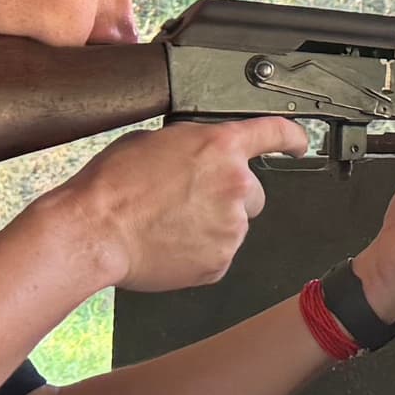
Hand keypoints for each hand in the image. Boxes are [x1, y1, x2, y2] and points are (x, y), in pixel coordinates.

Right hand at [56, 116, 305, 291]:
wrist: (95, 231)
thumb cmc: (113, 186)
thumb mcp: (153, 142)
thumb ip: (191, 145)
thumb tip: (198, 154)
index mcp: (219, 147)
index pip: (274, 133)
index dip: (291, 137)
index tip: (300, 143)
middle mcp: (235, 184)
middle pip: (252, 193)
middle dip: (228, 198)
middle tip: (187, 202)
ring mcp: (231, 226)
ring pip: (233, 225)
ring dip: (211, 225)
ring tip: (168, 223)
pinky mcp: (220, 260)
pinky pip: (219, 253)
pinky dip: (200, 252)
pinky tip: (169, 243)